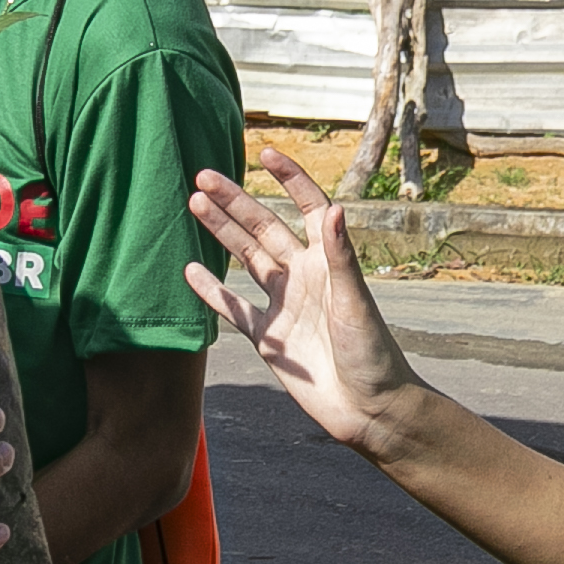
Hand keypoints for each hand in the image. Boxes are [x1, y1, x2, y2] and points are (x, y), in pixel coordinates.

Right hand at [186, 151, 428, 456]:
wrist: (369, 409)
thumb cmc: (373, 354)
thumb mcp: (355, 302)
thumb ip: (341, 257)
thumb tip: (334, 207)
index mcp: (328, 262)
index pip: (307, 208)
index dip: (289, 179)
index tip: (265, 154)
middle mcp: (303, 276)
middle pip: (263, 229)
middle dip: (234, 201)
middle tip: (203, 175)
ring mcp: (283, 305)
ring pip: (245, 259)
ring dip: (220, 233)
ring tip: (193, 204)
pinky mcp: (268, 338)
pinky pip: (233, 308)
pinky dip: (211, 291)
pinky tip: (190, 270)